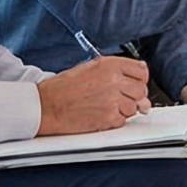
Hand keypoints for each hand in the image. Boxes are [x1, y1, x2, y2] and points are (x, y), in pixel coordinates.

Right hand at [35, 55, 149, 135]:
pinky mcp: (108, 118)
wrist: (45, 105)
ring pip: (135, 107)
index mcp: (109, 65)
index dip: (140, 79)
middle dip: (135, 95)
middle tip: (122, 98)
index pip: (141, 70)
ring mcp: (112, 100)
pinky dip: (116, 120)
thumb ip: (116, 69)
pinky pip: (123, 120)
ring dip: (126, 109)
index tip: (135, 83)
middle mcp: (113, 81)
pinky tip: (102, 114)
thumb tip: (140, 72)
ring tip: (108, 106)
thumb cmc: (62, 88)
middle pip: (141, 90)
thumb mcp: (89, 68)